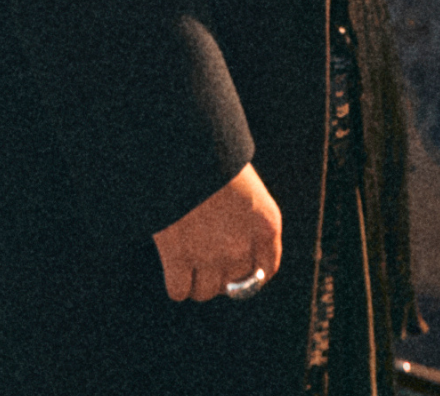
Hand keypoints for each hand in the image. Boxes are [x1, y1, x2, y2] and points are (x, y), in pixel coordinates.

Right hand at [152, 161, 282, 303]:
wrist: (184, 147)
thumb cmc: (212, 159)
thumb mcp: (244, 185)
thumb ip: (245, 218)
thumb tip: (233, 252)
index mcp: (266, 223)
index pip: (266, 269)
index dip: (250, 275)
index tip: (237, 274)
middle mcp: (243, 244)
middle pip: (233, 284)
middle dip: (219, 275)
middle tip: (205, 259)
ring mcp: (212, 254)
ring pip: (204, 292)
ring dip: (196, 281)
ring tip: (187, 264)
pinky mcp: (179, 257)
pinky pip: (179, 291)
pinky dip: (175, 284)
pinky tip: (172, 271)